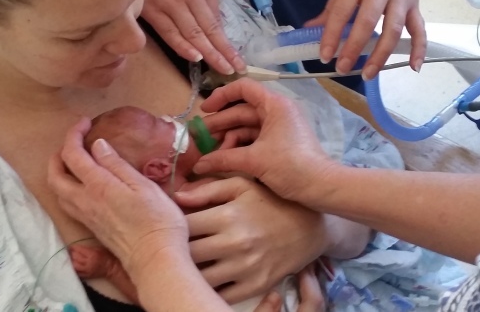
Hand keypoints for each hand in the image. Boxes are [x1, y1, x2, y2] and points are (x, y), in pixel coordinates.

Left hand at [49, 119, 189, 275]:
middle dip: (57, 155)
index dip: (73, 134)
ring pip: (58, 192)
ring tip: (75, 162)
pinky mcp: (91, 228)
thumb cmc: (157, 220)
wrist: (155, 258)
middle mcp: (85, 201)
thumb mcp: (142, 185)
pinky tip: (83, 186)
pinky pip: (68, 205)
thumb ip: (117, 164)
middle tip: (73, 143)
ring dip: (59, 173)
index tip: (84, 123)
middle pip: (54, 176)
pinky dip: (67, 189)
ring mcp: (86, 217)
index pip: (72, 154)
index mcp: (98, 185)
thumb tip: (97, 144)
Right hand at [144, 0, 245, 74]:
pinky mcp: (150, 11)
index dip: (225, 37)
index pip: (215, 16)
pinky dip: (182, 46)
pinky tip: (194, 57)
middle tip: (235, 69)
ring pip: (192, 34)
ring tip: (221, 68)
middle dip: (223, 51)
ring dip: (208, 53)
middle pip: (208, 29)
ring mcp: (169, 5)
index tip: (235, 53)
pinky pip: (169, 33)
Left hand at [173, 177, 326, 303]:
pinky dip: (209, 288)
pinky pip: (221, 294)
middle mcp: (234, 243)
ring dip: (189, 272)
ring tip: (187, 264)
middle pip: (187, 254)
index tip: (169, 226)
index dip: (171, 226)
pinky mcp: (255, 286)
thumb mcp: (242, 185)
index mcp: (227, 215)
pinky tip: (205, 279)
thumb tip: (176, 196)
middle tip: (172, 248)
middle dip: (175, 251)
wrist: (310, 227)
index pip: (183, 225)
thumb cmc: (271, 202)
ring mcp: (245, 268)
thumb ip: (207, 189)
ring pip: (200, 278)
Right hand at [193, 79, 337, 201]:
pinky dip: (240, 147)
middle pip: (242, 110)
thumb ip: (223, 158)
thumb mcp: (254, 161)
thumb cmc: (291, 166)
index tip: (205, 111)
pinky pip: (255, 139)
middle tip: (199, 137)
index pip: (244, 88)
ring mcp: (280, 127)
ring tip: (212, 154)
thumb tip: (198, 165)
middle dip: (221, 124)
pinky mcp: (280, 142)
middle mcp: (277, 111)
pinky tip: (226, 158)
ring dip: (229, 138)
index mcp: (275, 105)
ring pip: (247, 127)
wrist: (321, 187)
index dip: (221, 96)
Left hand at [309, 0, 427, 77]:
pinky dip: (419, 49)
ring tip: (367, 74)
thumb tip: (311, 29)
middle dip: (354, 48)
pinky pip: (419, 30)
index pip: (342, 11)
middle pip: (368, 22)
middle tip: (342, 68)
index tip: (324, 56)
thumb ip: (332, 7)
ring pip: (393, 30)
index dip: (332, 35)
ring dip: (380, 55)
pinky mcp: (415, 5)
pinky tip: (413, 67)